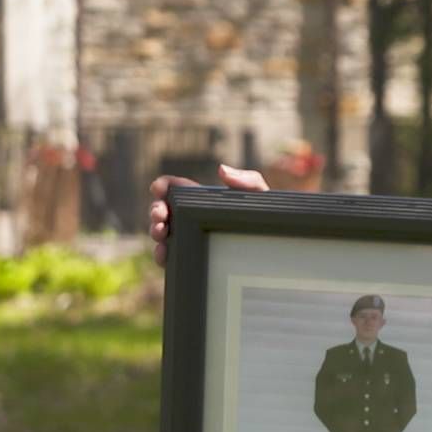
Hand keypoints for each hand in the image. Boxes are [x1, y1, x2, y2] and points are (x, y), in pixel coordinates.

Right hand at [147, 163, 268, 267]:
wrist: (275, 252)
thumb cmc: (266, 221)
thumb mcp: (260, 199)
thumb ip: (248, 180)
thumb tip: (221, 170)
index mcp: (201, 200)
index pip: (175, 189)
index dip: (163, 186)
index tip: (158, 188)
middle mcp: (189, 219)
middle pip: (163, 212)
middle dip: (156, 210)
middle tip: (160, 214)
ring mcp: (187, 240)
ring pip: (162, 235)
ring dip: (155, 231)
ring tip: (161, 232)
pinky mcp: (189, 260)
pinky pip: (170, 259)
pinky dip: (161, 255)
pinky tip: (164, 252)